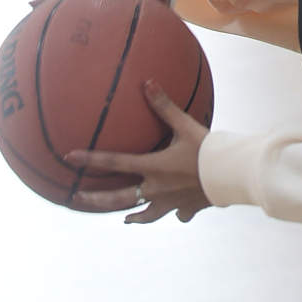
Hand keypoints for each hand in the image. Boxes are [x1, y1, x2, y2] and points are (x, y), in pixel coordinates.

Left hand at [63, 80, 210, 221]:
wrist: (232, 174)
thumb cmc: (209, 149)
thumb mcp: (186, 125)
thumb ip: (165, 106)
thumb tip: (147, 82)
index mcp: (153, 167)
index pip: (114, 162)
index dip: (90, 159)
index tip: (69, 158)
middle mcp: (157, 188)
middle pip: (119, 198)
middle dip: (97, 199)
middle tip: (79, 198)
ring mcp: (171, 202)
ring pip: (146, 215)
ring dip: (134, 217)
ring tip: (126, 219)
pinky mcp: (188, 208)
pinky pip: (179, 214)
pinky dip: (177, 214)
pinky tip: (179, 214)